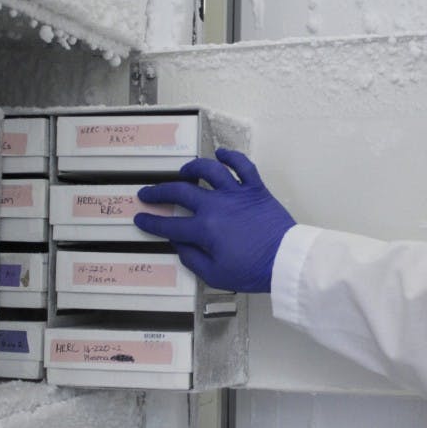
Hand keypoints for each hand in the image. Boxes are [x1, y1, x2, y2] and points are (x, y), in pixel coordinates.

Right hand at [133, 149, 294, 292]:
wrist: (286, 259)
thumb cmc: (253, 269)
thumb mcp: (215, 274)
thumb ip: (192, 258)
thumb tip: (179, 245)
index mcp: (204, 229)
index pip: (170, 224)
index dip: (151, 222)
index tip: (140, 218)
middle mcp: (216, 205)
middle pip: (181, 191)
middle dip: (159, 191)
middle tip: (148, 192)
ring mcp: (236, 194)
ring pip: (209, 170)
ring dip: (192, 167)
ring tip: (183, 171)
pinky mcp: (255, 189)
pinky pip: (243, 165)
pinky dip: (231, 156)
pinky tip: (221, 153)